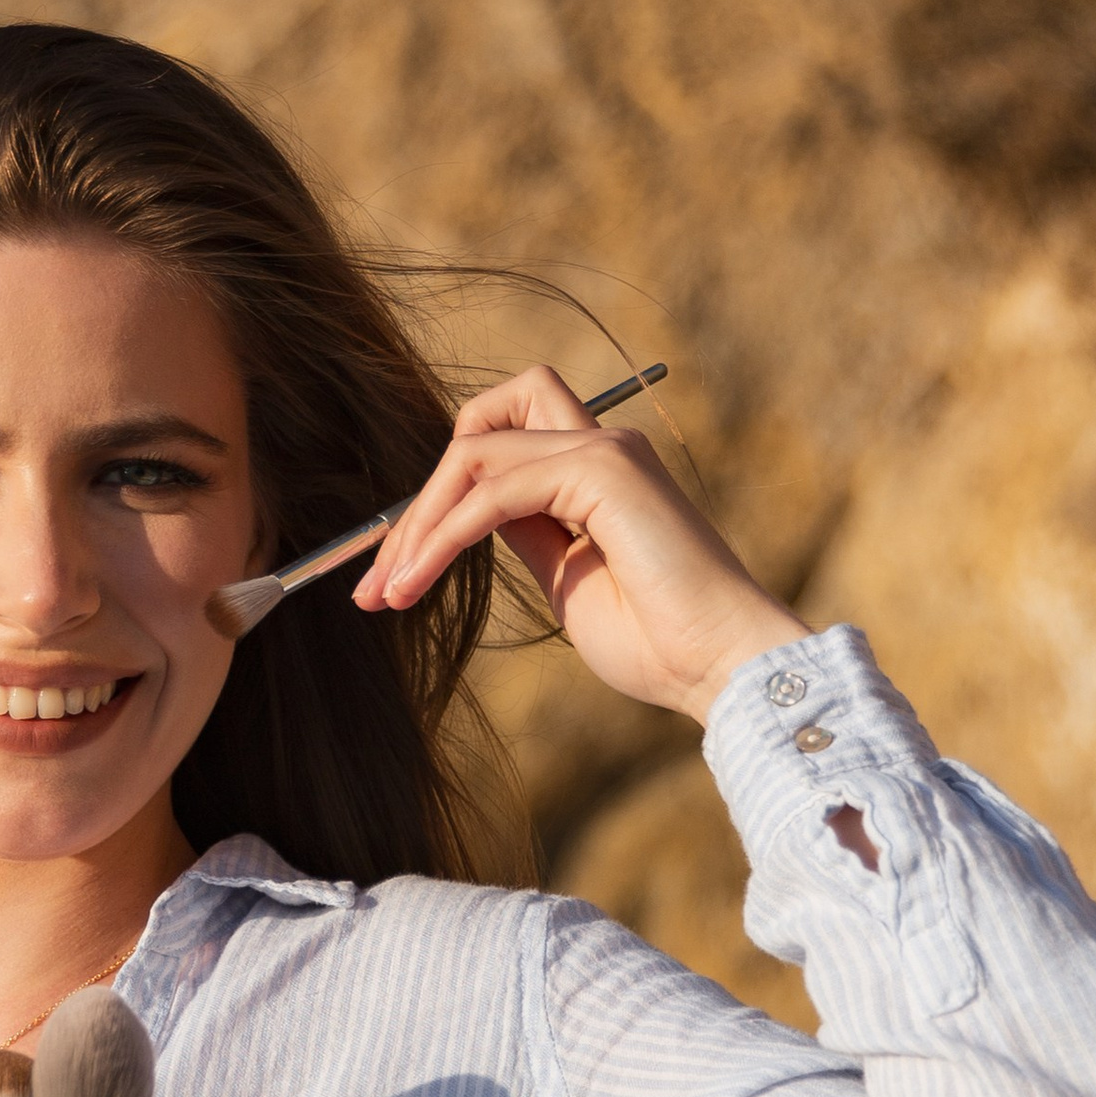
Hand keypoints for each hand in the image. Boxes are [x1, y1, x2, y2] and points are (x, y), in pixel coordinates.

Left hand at [352, 365, 804, 722]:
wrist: (721, 668)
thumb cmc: (659, 645)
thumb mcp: (566, 584)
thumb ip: (526, 539)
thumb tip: (468, 523)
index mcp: (595, 471)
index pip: (494, 445)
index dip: (433, 503)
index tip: (388, 578)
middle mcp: (600, 446)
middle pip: (476, 428)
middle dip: (414, 505)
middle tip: (374, 582)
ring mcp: (604, 452)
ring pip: (474, 451)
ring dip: (418, 525)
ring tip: (388, 592)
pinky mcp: (603, 472)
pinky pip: (493, 491)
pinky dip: (444, 536)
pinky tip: (417, 582)